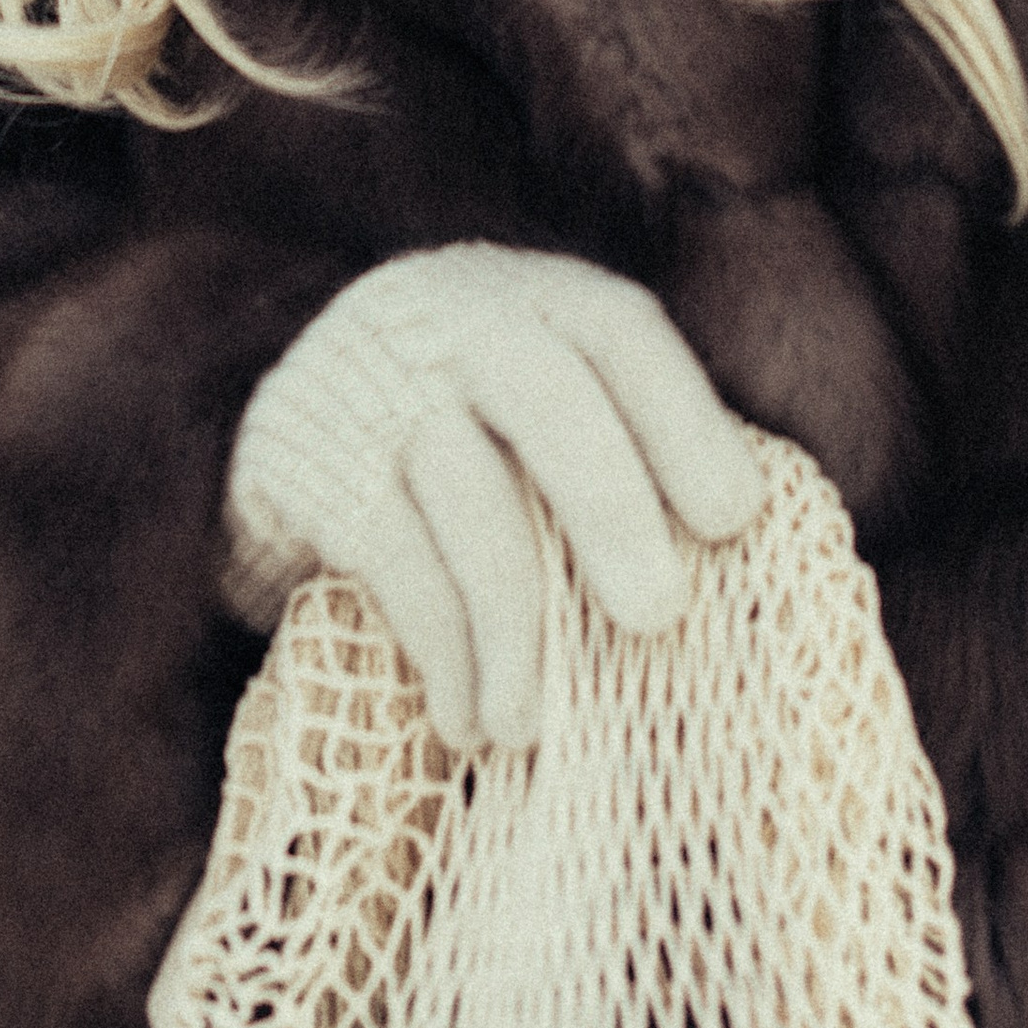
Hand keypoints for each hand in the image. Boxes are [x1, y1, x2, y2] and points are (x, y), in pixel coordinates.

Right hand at [222, 242, 764, 750]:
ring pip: (469, 494)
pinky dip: (442, 650)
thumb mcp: (540, 403)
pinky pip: (392, 557)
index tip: (737, 519)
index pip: (621, 331)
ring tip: (532, 729)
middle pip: (550, 398)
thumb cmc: (468, 434)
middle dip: (614, 509)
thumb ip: (621, 451)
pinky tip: (467, 719)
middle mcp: (456, 320)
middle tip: (661, 617)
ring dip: (516, 625)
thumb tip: (734, 562)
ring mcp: (376, 385)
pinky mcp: (309, 458)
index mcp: (536, 299)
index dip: (686, 420)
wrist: (290, 418)